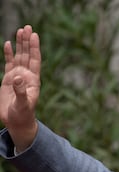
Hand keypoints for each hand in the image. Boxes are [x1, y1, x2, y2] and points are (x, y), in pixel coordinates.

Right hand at [0, 25, 40, 151]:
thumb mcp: (22, 104)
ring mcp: (18, 77)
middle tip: (27, 27)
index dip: (34, 47)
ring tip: (20, 30)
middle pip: (28, 55)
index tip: (34, 35)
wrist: (17, 121)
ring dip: (20, 44)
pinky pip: (9, 63)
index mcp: (33, 80)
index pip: (35, 60)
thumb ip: (20, 91)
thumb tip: (18, 77)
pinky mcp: (8, 80)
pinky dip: (9, 53)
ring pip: (19, 57)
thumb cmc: (23, 114)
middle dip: (28, 41)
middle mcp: (27, 76)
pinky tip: (8, 43)